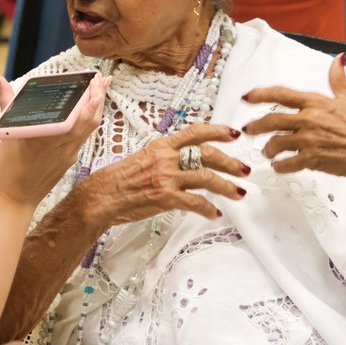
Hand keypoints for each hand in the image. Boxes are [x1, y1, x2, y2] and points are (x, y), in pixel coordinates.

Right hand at [0, 72, 110, 207]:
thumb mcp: (7, 132)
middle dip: (99, 97)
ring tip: (101, 89)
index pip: (77, 116)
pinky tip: (88, 110)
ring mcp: (69, 155)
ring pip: (90, 128)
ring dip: (97, 108)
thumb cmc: (8, 166)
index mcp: (46, 137)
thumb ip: (7, 101)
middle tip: (103, 79)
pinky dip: (89, 120)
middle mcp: (62, 146)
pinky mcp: (70, 160)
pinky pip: (84, 137)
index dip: (90, 99)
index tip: (94, 81)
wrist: (15, 198)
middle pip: (91, 120)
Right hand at [78, 123, 248, 227]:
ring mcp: (166, 178)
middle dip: (230, 162)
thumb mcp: (143, 158)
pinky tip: (214, 214)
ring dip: (227, 186)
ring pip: (206, 178)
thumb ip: (165, 157)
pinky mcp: (165, 198)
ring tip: (238, 193)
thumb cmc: (118, 179)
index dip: (217, 131)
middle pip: (207, 155)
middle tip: (244, 169)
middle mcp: (166, 158)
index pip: (194, 132)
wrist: (101, 196)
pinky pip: (195, 203)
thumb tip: (183, 159)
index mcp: (161, 146)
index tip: (233, 133)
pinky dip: (208, 209)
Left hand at [241, 54, 345, 188]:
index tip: (247, 97)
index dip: (259, 94)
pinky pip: (287, 164)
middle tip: (248, 130)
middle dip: (255, 126)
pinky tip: (280, 166)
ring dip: (268, 149)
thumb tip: (339, 59)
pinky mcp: (314, 160)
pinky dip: (280, 166)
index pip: (281, 94)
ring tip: (267, 152)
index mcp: (317, 102)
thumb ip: (339, 79)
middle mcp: (310, 120)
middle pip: (271, 120)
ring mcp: (310, 141)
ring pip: (276, 143)